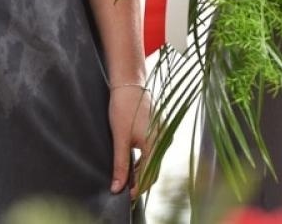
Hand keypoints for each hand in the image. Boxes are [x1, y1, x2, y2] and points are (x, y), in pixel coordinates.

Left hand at [108, 82, 154, 196]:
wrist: (129, 85)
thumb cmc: (124, 108)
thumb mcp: (120, 138)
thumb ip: (120, 164)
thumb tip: (117, 187)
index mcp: (156, 143)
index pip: (149, 175)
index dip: (137, 188)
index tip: (124, 195)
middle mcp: (164, 140)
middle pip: (154, 170)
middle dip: (140, 182)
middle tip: (123, 189)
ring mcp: (164, 135)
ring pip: (154, 161)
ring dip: (141, 171)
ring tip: (125, 177)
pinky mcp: (160, 130)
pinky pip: (154, 152)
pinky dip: (144, 161)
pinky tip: (132, 162)